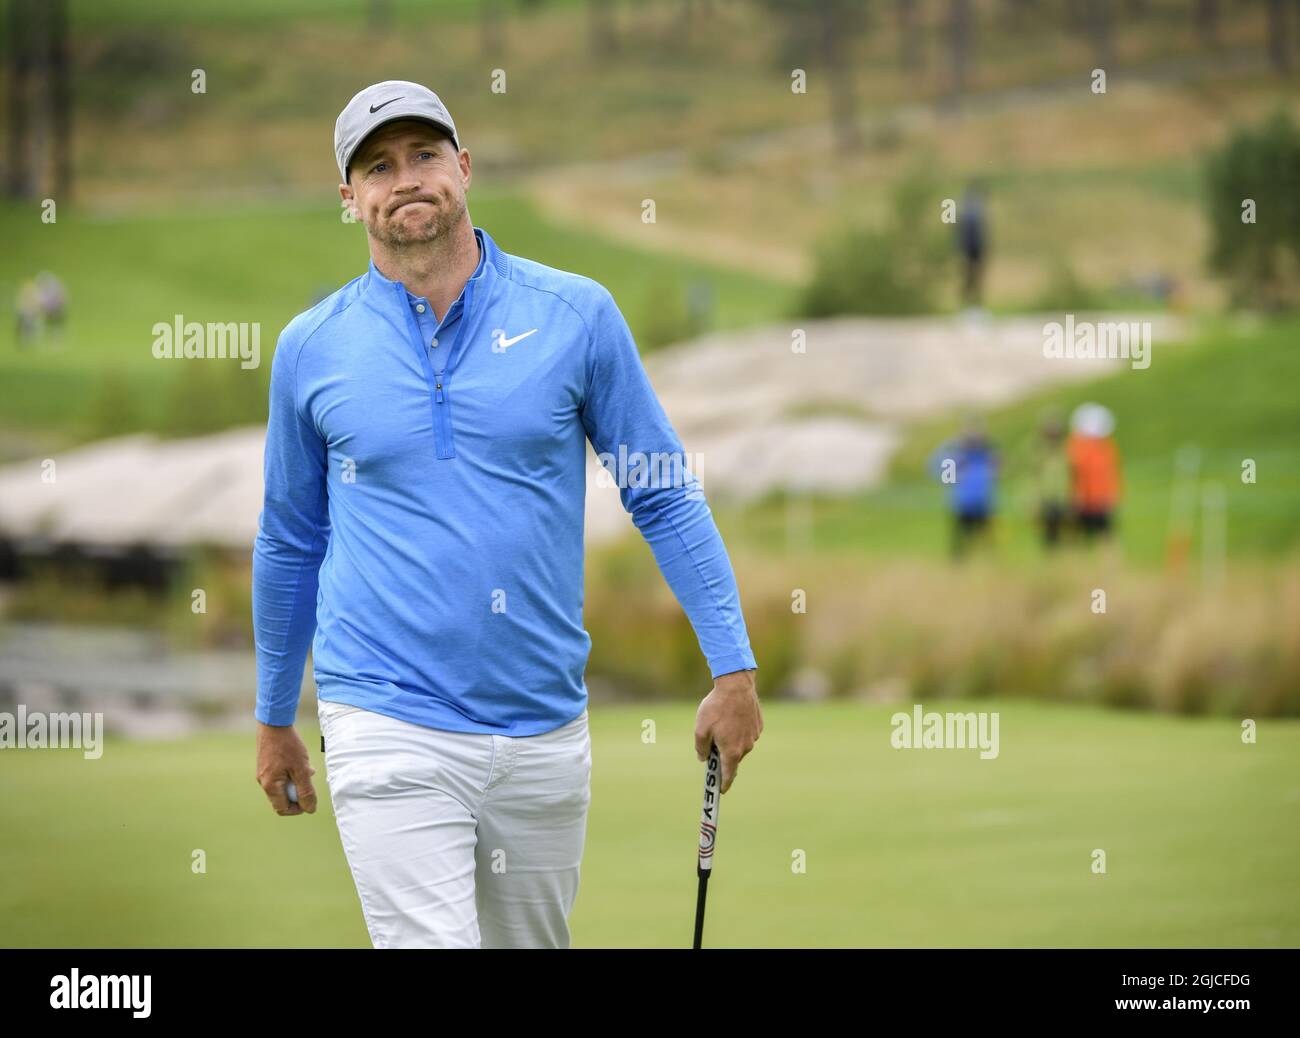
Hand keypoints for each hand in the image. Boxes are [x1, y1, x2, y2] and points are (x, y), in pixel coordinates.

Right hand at [255, 722, 316, 815]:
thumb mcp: (301, 769)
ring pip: (282, 786)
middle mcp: (263, 782)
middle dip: (298, 793)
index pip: (282, 808)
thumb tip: (310, 809)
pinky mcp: (265, 765)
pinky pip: (279, 776)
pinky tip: (300, 762)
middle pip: (282, 798)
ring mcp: (263, 773)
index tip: (309, 798)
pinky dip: (291, 774)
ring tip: (307, 769)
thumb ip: (306, 791)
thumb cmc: (288, 746)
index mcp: (270, 786)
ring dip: (296, 782)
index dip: (297, 808)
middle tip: (309, 780)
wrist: (274, 723)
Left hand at [694, 669, 761, 793]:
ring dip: (731, 740)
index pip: (728, 775)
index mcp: (731, 751)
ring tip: (720, 724)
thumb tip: (703, 758)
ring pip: (740, 745)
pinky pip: (746, 733)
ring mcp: (753, 736)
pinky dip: (739, 730)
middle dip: (723, 755)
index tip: (720, 791)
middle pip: (733, 758)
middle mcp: (745, 747)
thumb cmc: (716, 708)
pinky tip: (731, 717)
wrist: (736, 686)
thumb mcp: (701, 729)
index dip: (723, 784)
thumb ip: (701, 748)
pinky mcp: (758, 725)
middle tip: (712, 745)